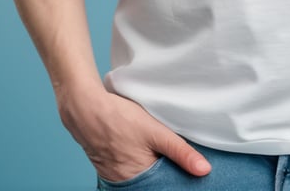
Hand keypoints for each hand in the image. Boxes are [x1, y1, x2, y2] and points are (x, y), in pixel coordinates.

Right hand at [58, 86, 211, 181]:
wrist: (85, 107)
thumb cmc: (120, 118)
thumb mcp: (156, 132)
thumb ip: (181, 151)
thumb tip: (204, 170)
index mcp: (138, 179)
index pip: (164, 186)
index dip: (175, 177)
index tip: (186, 171)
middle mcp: (124, 182)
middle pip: (151, 182)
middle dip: (163, 172)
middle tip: (168, 154)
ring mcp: (112, 174)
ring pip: (138, 174)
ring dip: (148, 165)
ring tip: (153, 149)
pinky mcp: (105, 164)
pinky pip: (125, 168)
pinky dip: (135, 160)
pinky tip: (139, 147)